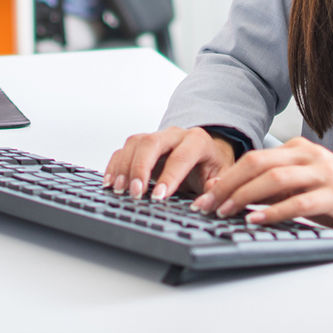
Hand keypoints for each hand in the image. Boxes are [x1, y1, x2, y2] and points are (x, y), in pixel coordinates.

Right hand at [103, 127, 235, 201]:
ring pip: (135, 143)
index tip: (159, 197)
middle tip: (135, 192)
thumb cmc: (211, 168)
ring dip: (124, 167)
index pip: (181, 156)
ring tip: (119, 190)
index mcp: (197, 141)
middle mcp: (175, 135)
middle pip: (152, 143)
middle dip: (140, 168)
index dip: (169, 177)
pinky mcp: (142, 144)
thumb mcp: (221, 177)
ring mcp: (157, 137)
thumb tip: (207, 198)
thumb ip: (217, 187)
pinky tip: (110, 182)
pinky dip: (114, 165)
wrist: (204, 155)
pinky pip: (124, 149)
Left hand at [190, 137, 332, 240]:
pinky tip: (257, 220)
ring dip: (244, 196)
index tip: (204, 196)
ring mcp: (325, 173)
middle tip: (205, 205)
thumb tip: (238, 199)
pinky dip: (274, 211)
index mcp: (300, 151)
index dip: (225, 176)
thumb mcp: (308, 187)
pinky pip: (299, 201)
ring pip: (275, 179)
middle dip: (227, 184)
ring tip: (225, 213)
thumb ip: (280, 187)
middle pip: (258, 163)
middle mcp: (310, 156)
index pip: (254, 158)